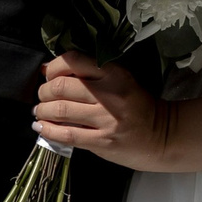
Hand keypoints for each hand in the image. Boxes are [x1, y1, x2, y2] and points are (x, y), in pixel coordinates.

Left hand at [33, 53, 173, 171]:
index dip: (53, 67)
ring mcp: (105, 119)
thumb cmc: (137, 106)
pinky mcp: (102, 141)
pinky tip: (42, 127)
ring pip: (60, 110)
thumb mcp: (119, 81)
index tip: (48, 75)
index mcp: (113, 73)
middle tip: (42, 97)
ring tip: (40, 112)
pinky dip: (48, 130)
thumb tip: (47, 70)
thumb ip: (89, 74)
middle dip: (44, 91)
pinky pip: (67, 134)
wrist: (161, 136)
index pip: (73, 60)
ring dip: (42, 110)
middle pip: (60, 86)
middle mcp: (109, 94)